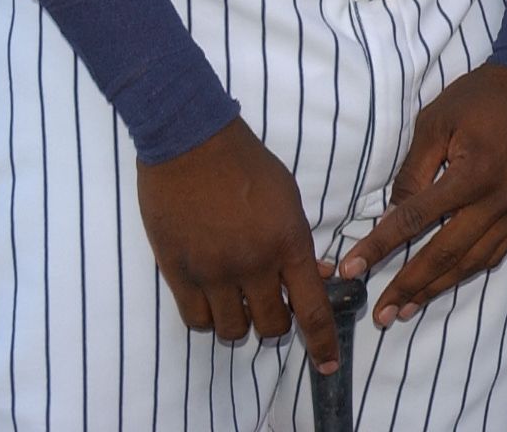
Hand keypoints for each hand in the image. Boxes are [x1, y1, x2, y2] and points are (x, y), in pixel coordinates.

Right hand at [132, 118, 341, 371]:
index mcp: (288, 243)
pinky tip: (212, 297)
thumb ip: (300, 243)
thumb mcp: (288, 198)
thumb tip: (317, 276)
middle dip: (277, 323)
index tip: (328, 364)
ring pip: (232, 330)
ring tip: (239, 298)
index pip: (312, 310)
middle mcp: (253, 265)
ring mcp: (213, 273)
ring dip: (241, 321)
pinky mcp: (178, 274)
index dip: (322, 344)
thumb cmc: (246, 164)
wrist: (191, 143)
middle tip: (271, 304)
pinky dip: (208, 317)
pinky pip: (197, 320)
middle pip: (272, 327)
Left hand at [338, 63, 506, 324]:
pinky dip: (468, 271)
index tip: (351, 269)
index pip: (415, 218)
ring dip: (437, 288)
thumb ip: (413, 171)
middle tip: (380, 313)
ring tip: (406, 309)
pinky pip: (496, 252)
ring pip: (472, 261)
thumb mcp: (436, 121)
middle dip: (408, 286)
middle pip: (445, 254)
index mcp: (471, 173)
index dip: (380, 246)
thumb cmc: (483, 96)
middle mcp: (497, 199)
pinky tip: (447, 282)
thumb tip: (394, 214)